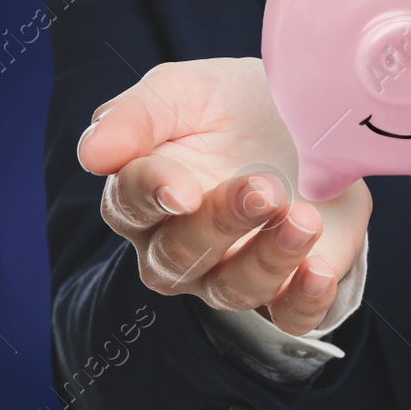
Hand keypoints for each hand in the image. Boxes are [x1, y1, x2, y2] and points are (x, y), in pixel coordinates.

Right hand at [77, 57, 371, 335]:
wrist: (311, 121)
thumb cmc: (233, 108)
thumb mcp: (186, 92)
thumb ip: (136, 116)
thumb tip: (92, 153)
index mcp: (146, 196)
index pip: (131, 205)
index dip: (154, 197)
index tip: (183, 189)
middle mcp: (180, 247)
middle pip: (180, 254)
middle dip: (222, 223)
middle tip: (264, 189)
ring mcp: (233, 273)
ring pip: (234, 289)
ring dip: (269, 258)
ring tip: (304, 220)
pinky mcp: (290, 289)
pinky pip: (290, 318)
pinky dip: (304, 302)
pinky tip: (318, 272)